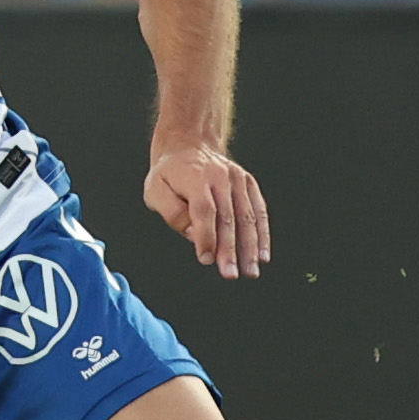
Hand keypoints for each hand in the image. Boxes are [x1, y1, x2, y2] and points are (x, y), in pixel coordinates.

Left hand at [146, 144, 268, 279]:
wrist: (189, 145)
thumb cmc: (169, 174)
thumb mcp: (155, 190)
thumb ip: (173, 213)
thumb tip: (195, 236)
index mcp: (196, 178)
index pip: (204, 211)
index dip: (206, 237)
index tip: (206, 259)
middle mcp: (221, 177)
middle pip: (228, 217)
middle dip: (229, 249)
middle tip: (230, 274)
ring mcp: (238, 179)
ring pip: (247, 217)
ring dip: (250, 247)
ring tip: (250, 271)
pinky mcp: (249, 183)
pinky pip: (259, 211)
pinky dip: (262, 234)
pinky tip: (262, 255)